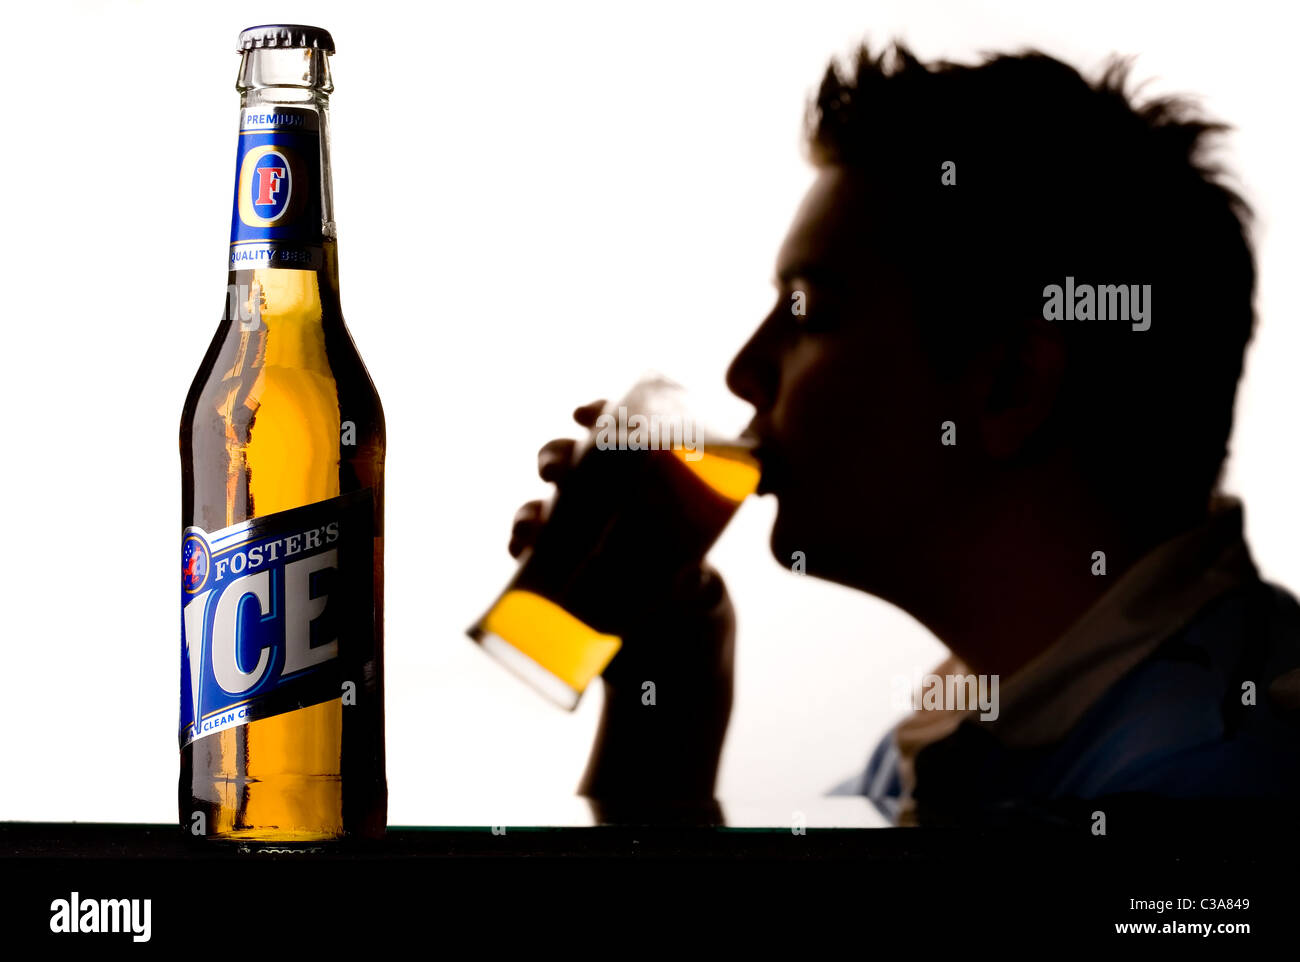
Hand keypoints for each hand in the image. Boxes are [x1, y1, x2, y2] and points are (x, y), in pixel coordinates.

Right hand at [508, 400, 735, 802]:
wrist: (668, 660)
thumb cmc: (694, 607)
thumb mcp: (703, 590)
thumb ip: (699, 584)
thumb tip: (693, 578)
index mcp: (649, 489)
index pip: (622, 435)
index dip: (600, 415)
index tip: (587, 413)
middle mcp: (608, 504)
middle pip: (573, 463)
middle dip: (556, 456)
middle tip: (558, 471)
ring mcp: (579, 536)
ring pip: (545, 505)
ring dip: (531, 506)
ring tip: (532, 525)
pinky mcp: (557, 571)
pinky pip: (529, 549)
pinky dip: (520, 543)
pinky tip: (520, 549)